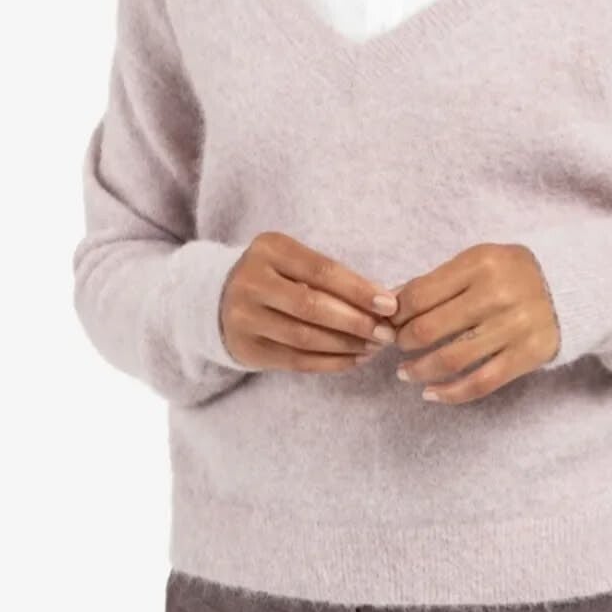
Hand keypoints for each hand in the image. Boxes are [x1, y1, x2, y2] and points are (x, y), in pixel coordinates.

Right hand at [218, 231, 398, 371]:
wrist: (220, 298)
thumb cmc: (277, 276)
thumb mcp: (295, 261)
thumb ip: (332, 278)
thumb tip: (384, 303)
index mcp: (269, 249)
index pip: (322, 271)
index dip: (359, 290)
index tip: (390, 305)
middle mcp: (251, 281)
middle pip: (312, 306)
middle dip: (356, 322)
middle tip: (386, 334)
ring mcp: (244, 317)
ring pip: (304, 337)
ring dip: (346, 346)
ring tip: (374, 348)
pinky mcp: (247, 348)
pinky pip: (296, 361)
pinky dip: (330, 363)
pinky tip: (354, 359)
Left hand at [387, 243, 558, 403]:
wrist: (571, 287)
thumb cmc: (512, 273)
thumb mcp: (477, 261)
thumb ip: (436, 280)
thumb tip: (390, 304)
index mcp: (480, 264)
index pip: (419, 295)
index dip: (396, 314)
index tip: (390, 322)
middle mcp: (497, 294)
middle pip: (429, 329)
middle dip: (403, 342)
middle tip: (397, 346)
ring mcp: (514, 327)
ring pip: (451, 360)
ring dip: (419, 371)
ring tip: (405, 373)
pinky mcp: (527, 355)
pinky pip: (480, 382)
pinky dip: (450, 393)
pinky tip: (431, 394)